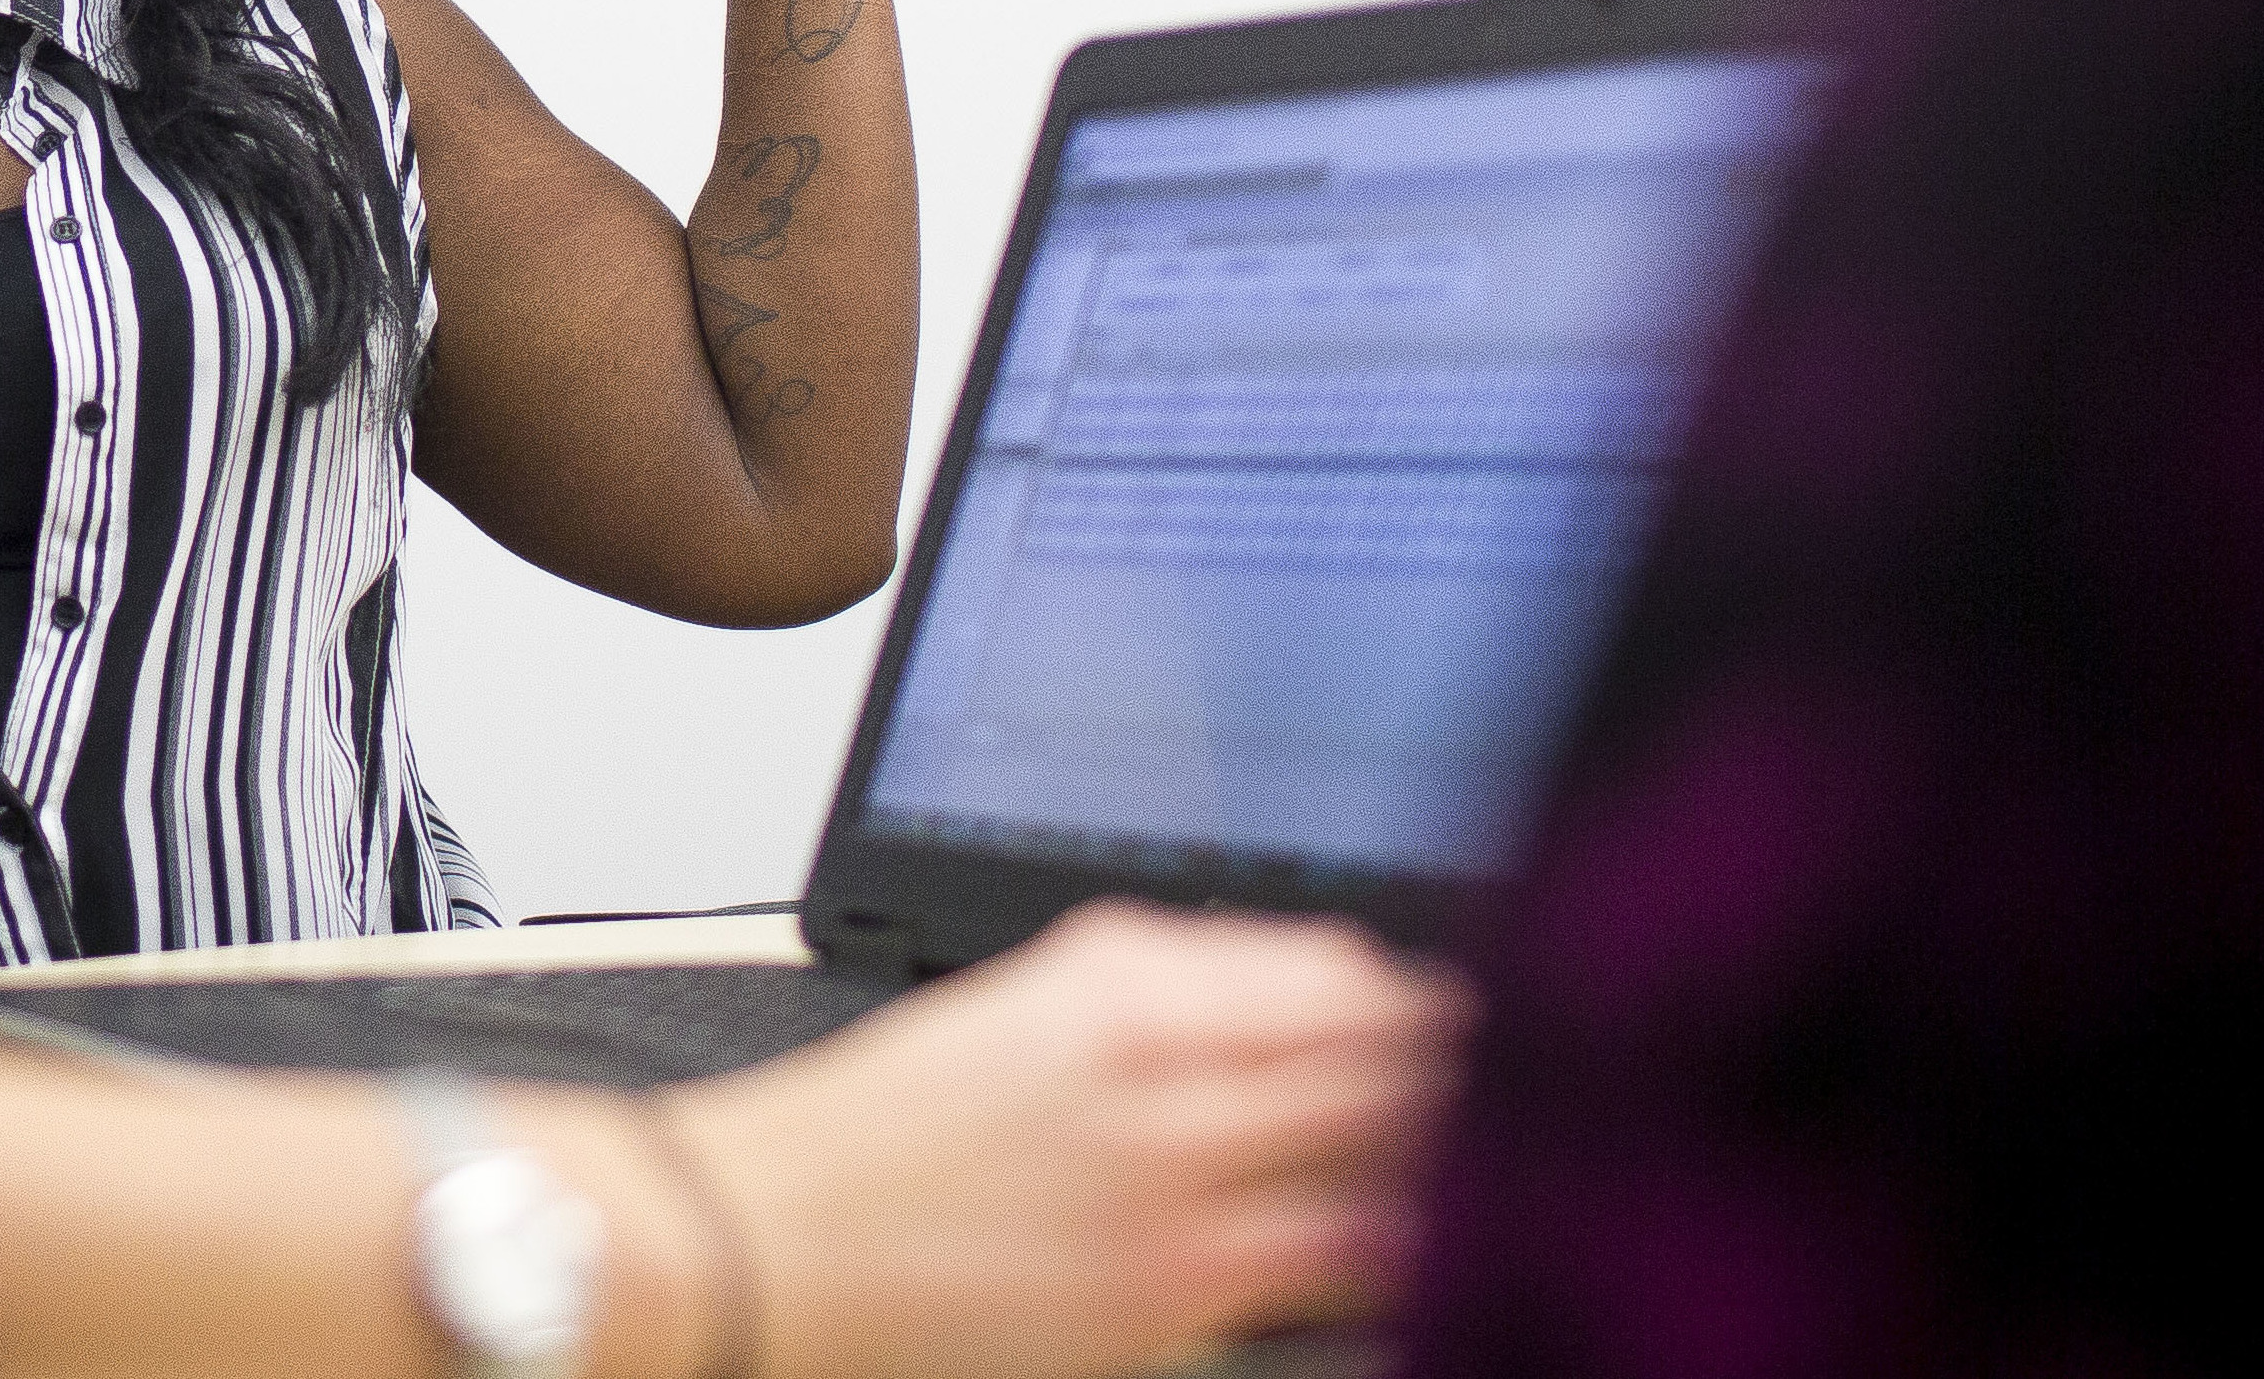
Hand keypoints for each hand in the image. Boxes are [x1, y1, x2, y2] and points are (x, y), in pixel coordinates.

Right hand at [663, 904, 1461, 1378]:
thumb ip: (1159, 983)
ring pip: (1383, 1152)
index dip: (1413, 999)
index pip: (1337, 972)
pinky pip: (1341, 1261)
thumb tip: (1305, 989)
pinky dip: (1396, 1246)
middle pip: (1384, 1055)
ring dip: (1442, 1153)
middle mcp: (1160, 1070)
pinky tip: (1413, 1246)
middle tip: (1498, 1089)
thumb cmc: (874, 1134)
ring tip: (1468, 1161)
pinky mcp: (1171, 1292)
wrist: (765, 1239)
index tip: (1450, 1017)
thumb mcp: (1014, 1005)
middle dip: (1456, 1072)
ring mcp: (1175, 1184)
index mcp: (1117, 984)